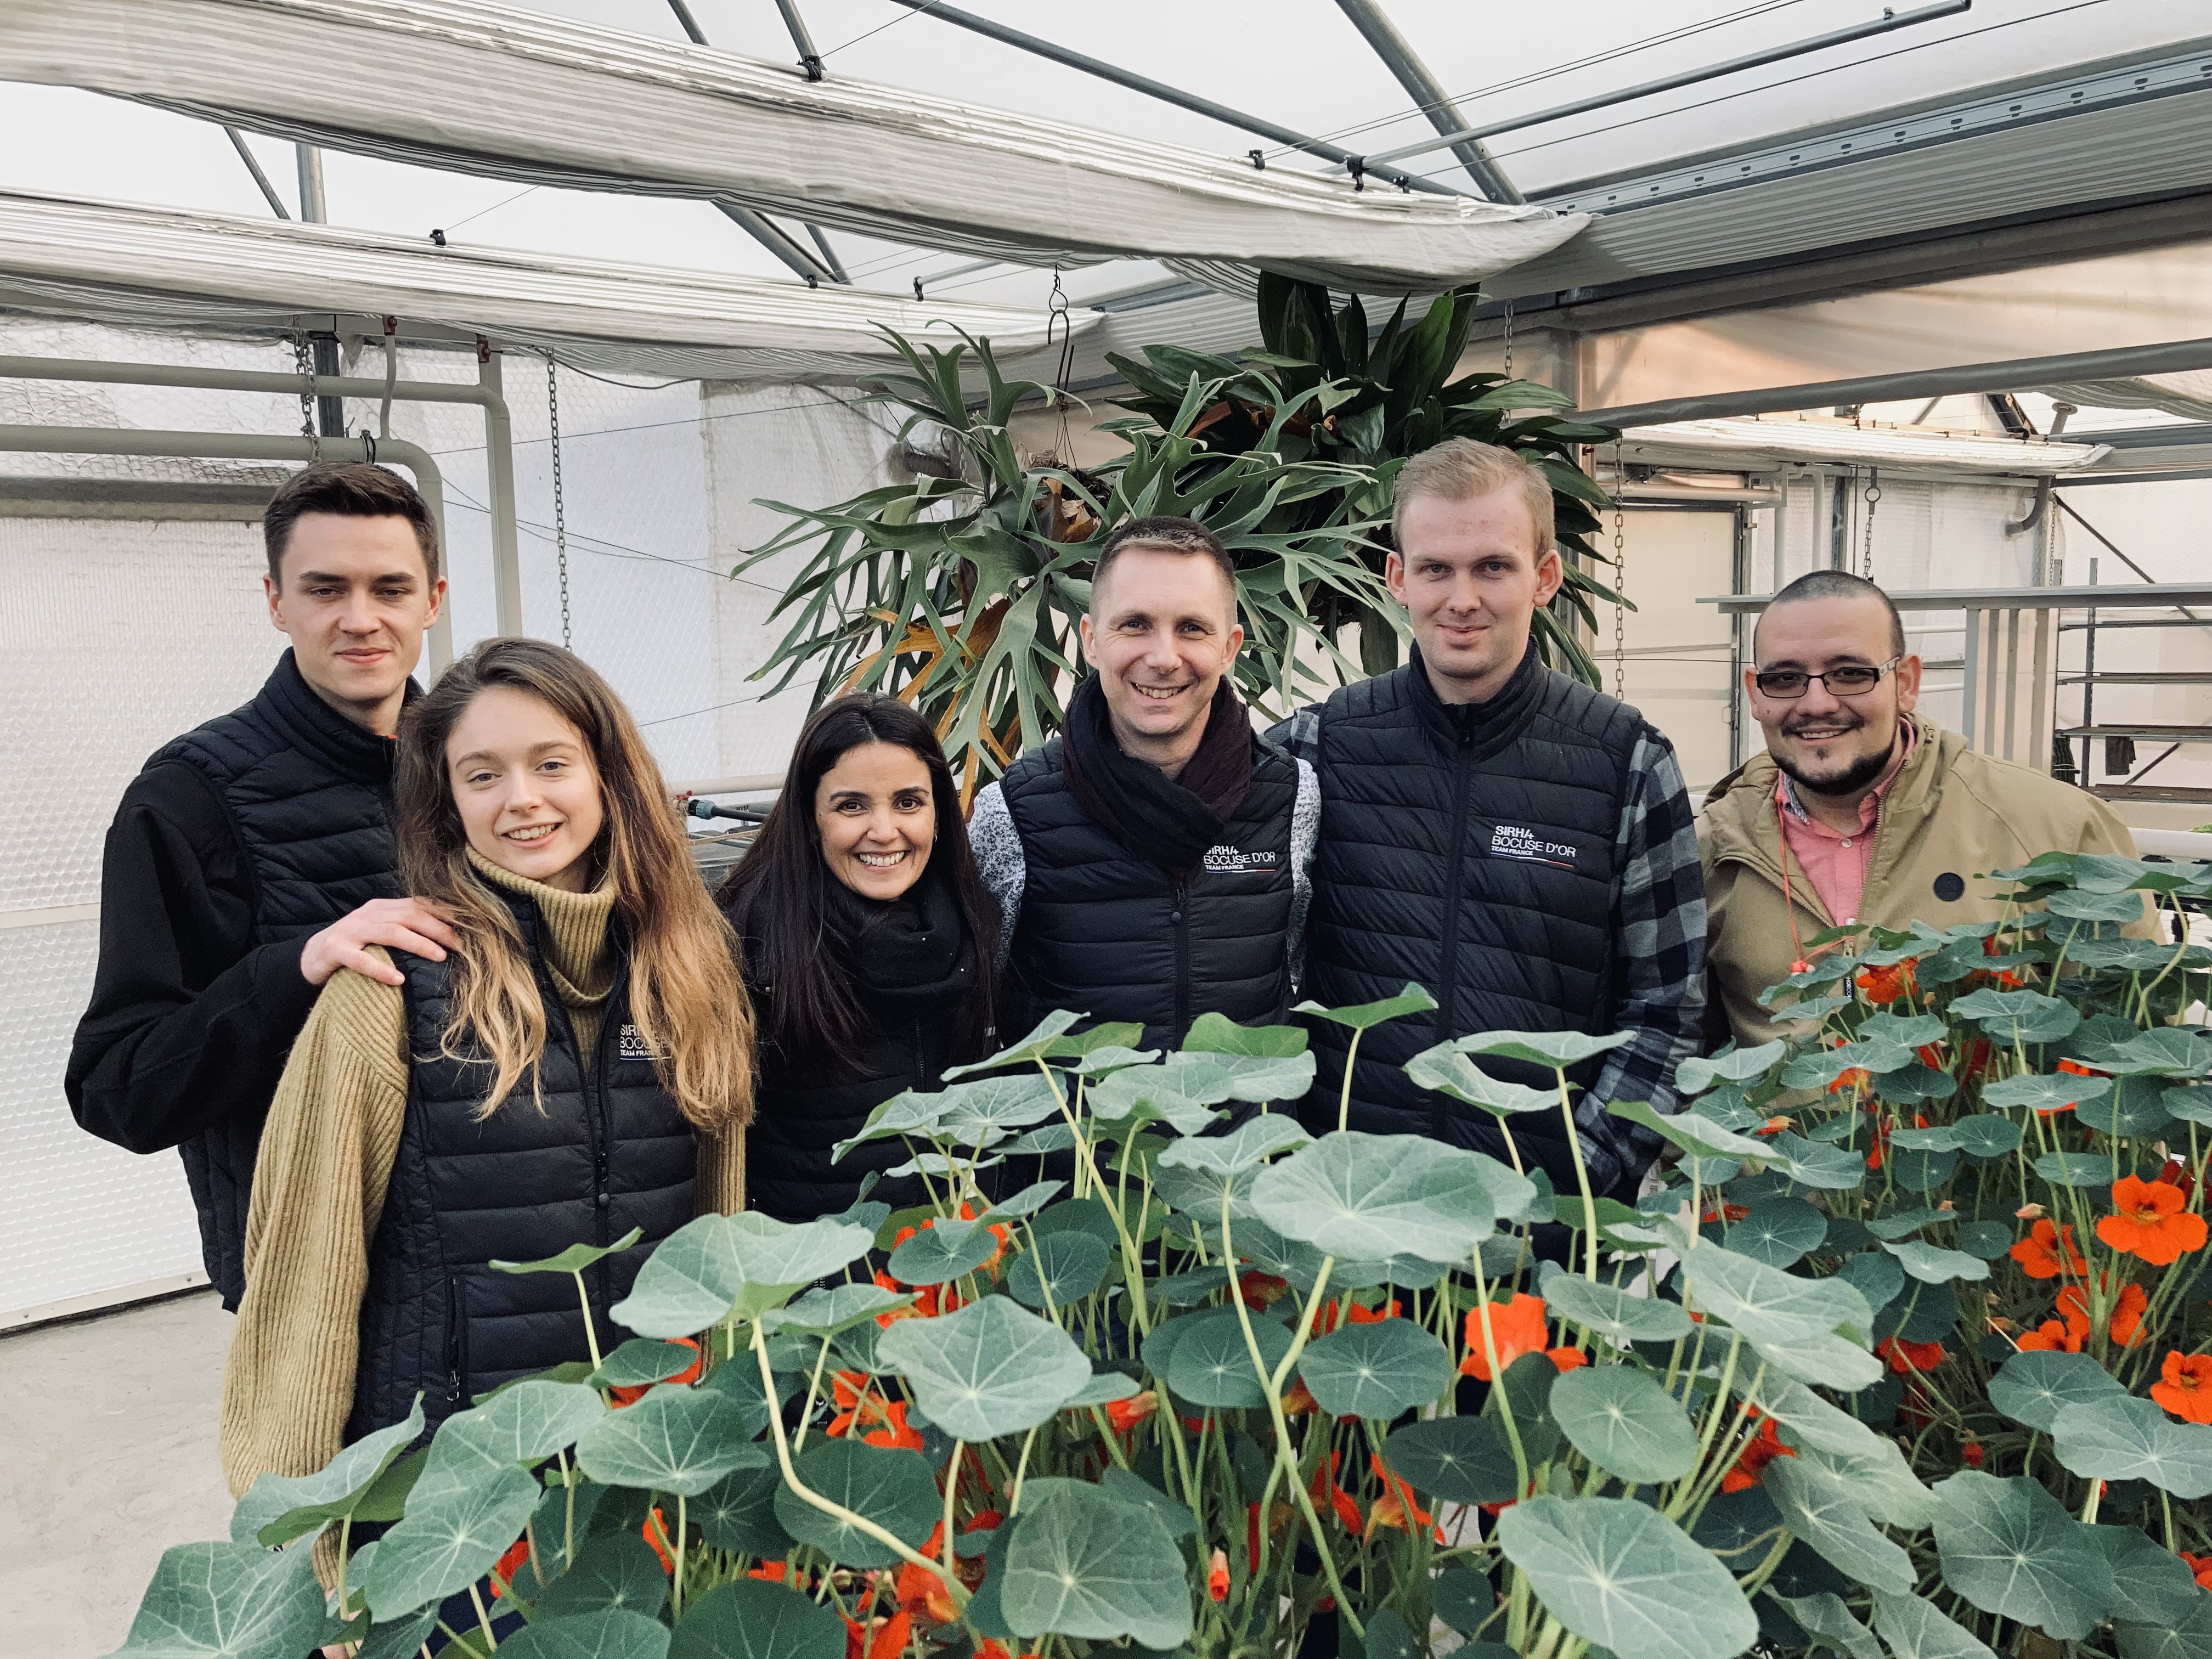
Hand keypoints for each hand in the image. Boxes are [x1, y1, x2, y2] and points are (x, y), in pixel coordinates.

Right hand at [299, 897, 459, 987]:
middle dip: (438, 928)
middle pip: (409, 916)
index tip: (470, 926)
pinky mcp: (334, 950)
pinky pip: (360, 959)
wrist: (310, 957)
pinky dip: (380, 969)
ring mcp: (350, 931)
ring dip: (418, 944)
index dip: (444, 914)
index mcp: (382, 908)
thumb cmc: (355, 947)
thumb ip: (407, 930)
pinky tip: (398, 980)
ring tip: (440, 956)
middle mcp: (368, 914)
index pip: (418, 905)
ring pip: (390, 932)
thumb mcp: (381, 934)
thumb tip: (449, 937)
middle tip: (461, 945)